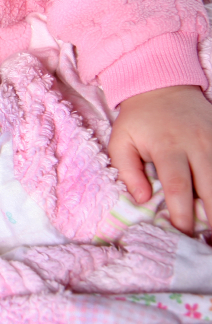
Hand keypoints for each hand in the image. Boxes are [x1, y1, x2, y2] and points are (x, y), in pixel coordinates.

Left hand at [108, 85, 211, 235]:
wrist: (162, 84)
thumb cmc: (138, 120)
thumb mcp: (120, 141)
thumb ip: (128, 171)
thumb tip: (142, 199)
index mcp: (167, 147)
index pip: (178, 186)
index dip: (182, 213)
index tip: (182, 233)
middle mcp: (196, 145)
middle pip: (211, 186)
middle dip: (211, 215)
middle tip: (207, 238)